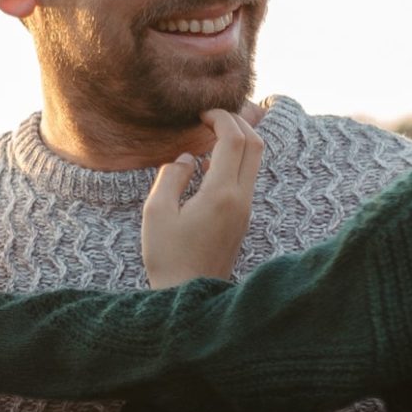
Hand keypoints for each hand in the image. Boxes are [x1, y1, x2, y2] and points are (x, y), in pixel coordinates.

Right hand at [141, 109, 262, 288]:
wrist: (189, 297)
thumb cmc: (168, 258)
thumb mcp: (156, 214)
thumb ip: (170, 177)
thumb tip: (185, 159)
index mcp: (221, 194)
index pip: (233, 140)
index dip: (220, 118)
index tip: (200, 114)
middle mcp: (241, 199)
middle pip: (255, 144)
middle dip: (236, 122)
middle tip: (210, 118)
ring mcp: (245, 210)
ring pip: (255, 160)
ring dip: (238, 140)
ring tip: (209, 135)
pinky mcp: (243, 219)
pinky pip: (246, 177)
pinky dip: (234, 160)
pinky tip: (208, 164)